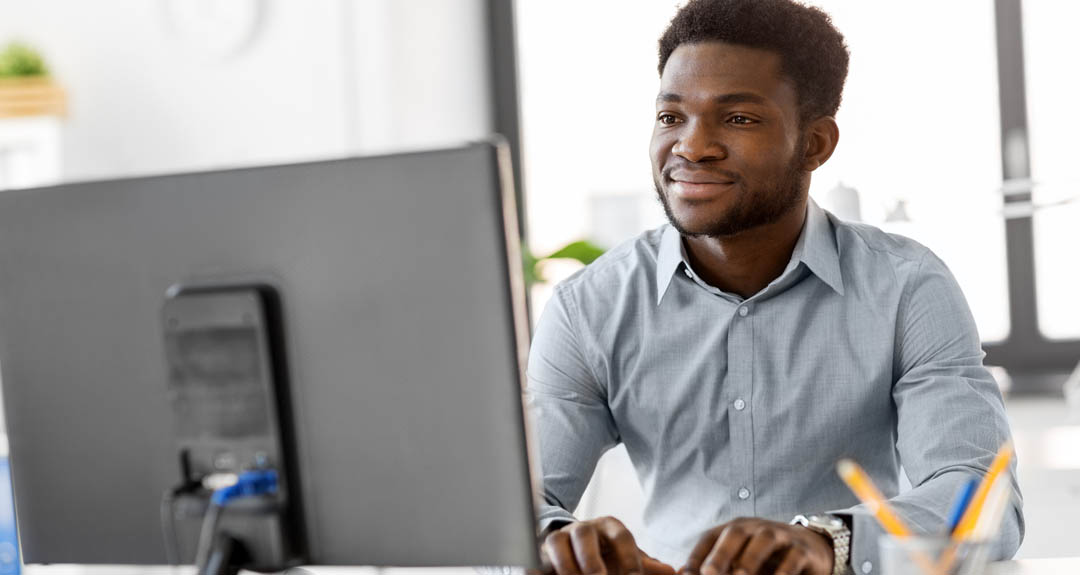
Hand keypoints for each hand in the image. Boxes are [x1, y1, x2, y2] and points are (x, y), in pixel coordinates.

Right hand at [539, 516, 676, 574]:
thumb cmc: (605, 556)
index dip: (629, 558)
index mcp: (609, 527)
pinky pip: (534, 557)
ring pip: (557, 543)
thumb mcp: (626, 559)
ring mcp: (558, 538)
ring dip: (566, 566)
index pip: (621, 536)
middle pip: (584, 534)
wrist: (572, 549)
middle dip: (592, 560)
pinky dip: (537, 570)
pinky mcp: (539, 552)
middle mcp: (583, 528)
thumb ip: (645, 566)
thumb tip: (673, 573)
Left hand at [680, 517, 832, 574]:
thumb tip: (683, 573)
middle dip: (720, 553)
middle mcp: (755, 528)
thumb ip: (718, 567)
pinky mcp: (802, 550)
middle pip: (735, 532)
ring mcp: (780, 536)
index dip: (696, 555)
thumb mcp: (740, 560)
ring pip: (764, 540)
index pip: (710, 536)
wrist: (812, 549)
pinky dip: (784, 569)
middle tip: (709, 574)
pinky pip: (793, 556)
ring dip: (750, 559)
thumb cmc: (767, 558)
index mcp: (735, 530)